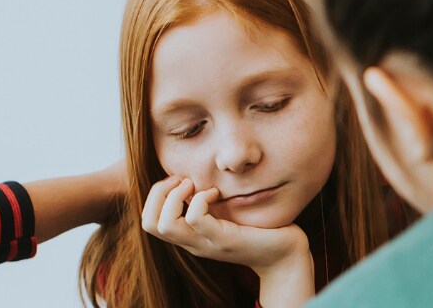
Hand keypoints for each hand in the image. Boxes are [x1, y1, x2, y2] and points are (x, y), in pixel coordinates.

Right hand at [140, 177, 311, 274]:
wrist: (284, 255)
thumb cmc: (257, 230)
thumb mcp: (225, 215)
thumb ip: (207, 202)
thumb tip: (193, 176)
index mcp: (189, 236)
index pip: (148, 222)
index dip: (155, 195)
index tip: (179, 180)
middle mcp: (192, 243)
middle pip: (149, 223)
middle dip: (158, 192)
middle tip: (183, 180)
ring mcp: (206, 244)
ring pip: (165, 224)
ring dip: (175, 195)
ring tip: (195, 185)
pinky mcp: (224, 240)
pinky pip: (197, 219)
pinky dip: (201, 198)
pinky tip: (216, 192)